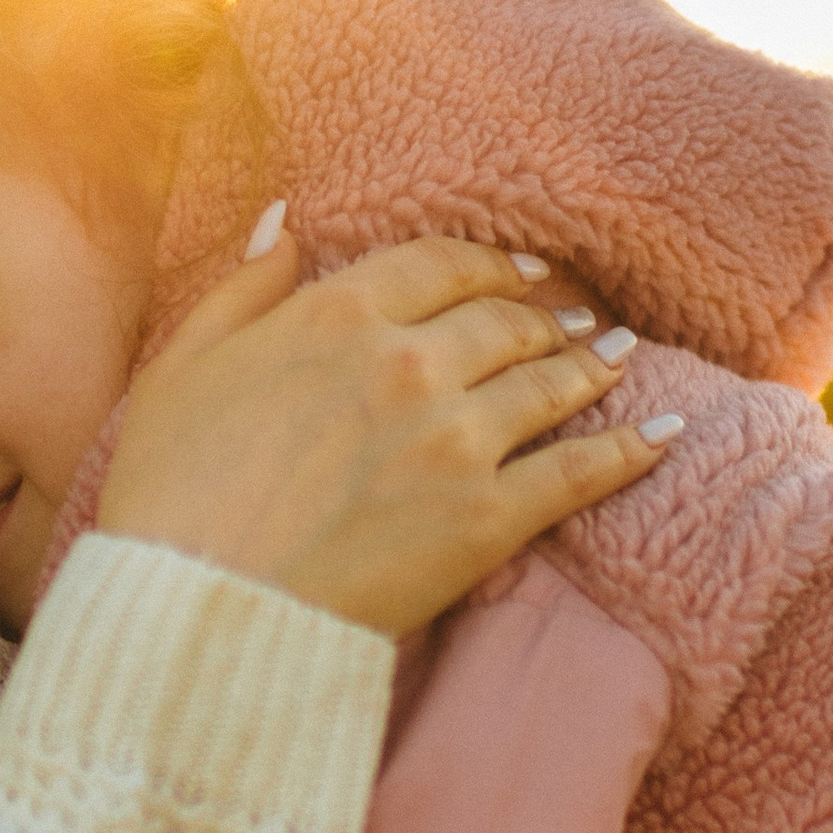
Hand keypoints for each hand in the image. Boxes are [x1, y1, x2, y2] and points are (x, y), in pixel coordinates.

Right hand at [97, 229, 672, 636]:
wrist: (197, 609)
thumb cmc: (168, 496)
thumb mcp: (180, 368)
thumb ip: (242, 289)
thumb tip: (284, 223)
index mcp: (337, 314)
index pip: (442, 263)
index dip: (490, 263)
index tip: (516, 272)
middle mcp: (409, 361)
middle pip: (507, 319)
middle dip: (546, 315)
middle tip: (573, 320)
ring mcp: (456, 439)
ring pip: (551, 383)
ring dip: (591, 368)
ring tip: (615, 362)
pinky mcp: (487, 518)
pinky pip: (581, 471)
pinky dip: (631, 449)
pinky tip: (665, 434)